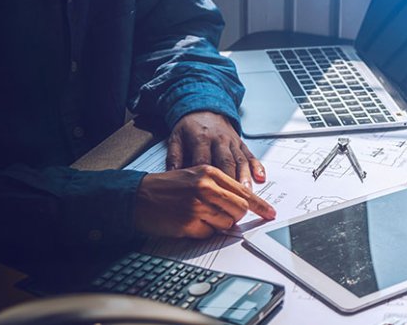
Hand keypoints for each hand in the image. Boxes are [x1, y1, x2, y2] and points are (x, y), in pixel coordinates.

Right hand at [134, 165, 276, 238]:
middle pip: (240, 209)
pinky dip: (201, 231)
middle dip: (234, 215)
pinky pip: (209, 233)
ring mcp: (197, 206)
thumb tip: (243, 202)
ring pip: (226, 223)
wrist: (137, 196)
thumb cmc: (166, 187)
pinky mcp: (188, 223)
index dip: (260, 205)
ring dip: (216, 223)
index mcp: (210, 173)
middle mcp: (206, 188)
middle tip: (219, 213)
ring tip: (197, 214)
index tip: (270, 212)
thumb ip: (220, 186)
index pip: (244, 192)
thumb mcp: (195, 175)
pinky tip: (188, 221)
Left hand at [168, 111, 264, 189]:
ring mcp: (232, 142)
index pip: (204, 161)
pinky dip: (257, 167)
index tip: (207, 196)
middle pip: (226, 162)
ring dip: (245, 177)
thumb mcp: (176, 139)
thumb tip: (171, 177)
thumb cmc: (190, 128)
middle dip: (230, 181)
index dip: (206, 179)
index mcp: (201, 139)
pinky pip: (251, 156)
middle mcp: (219, 140)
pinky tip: (261, 177)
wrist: (205, 108)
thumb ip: (174, 158)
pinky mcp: (241, 144)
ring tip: (248, 192)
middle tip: (231, 199)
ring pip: (240, 161)